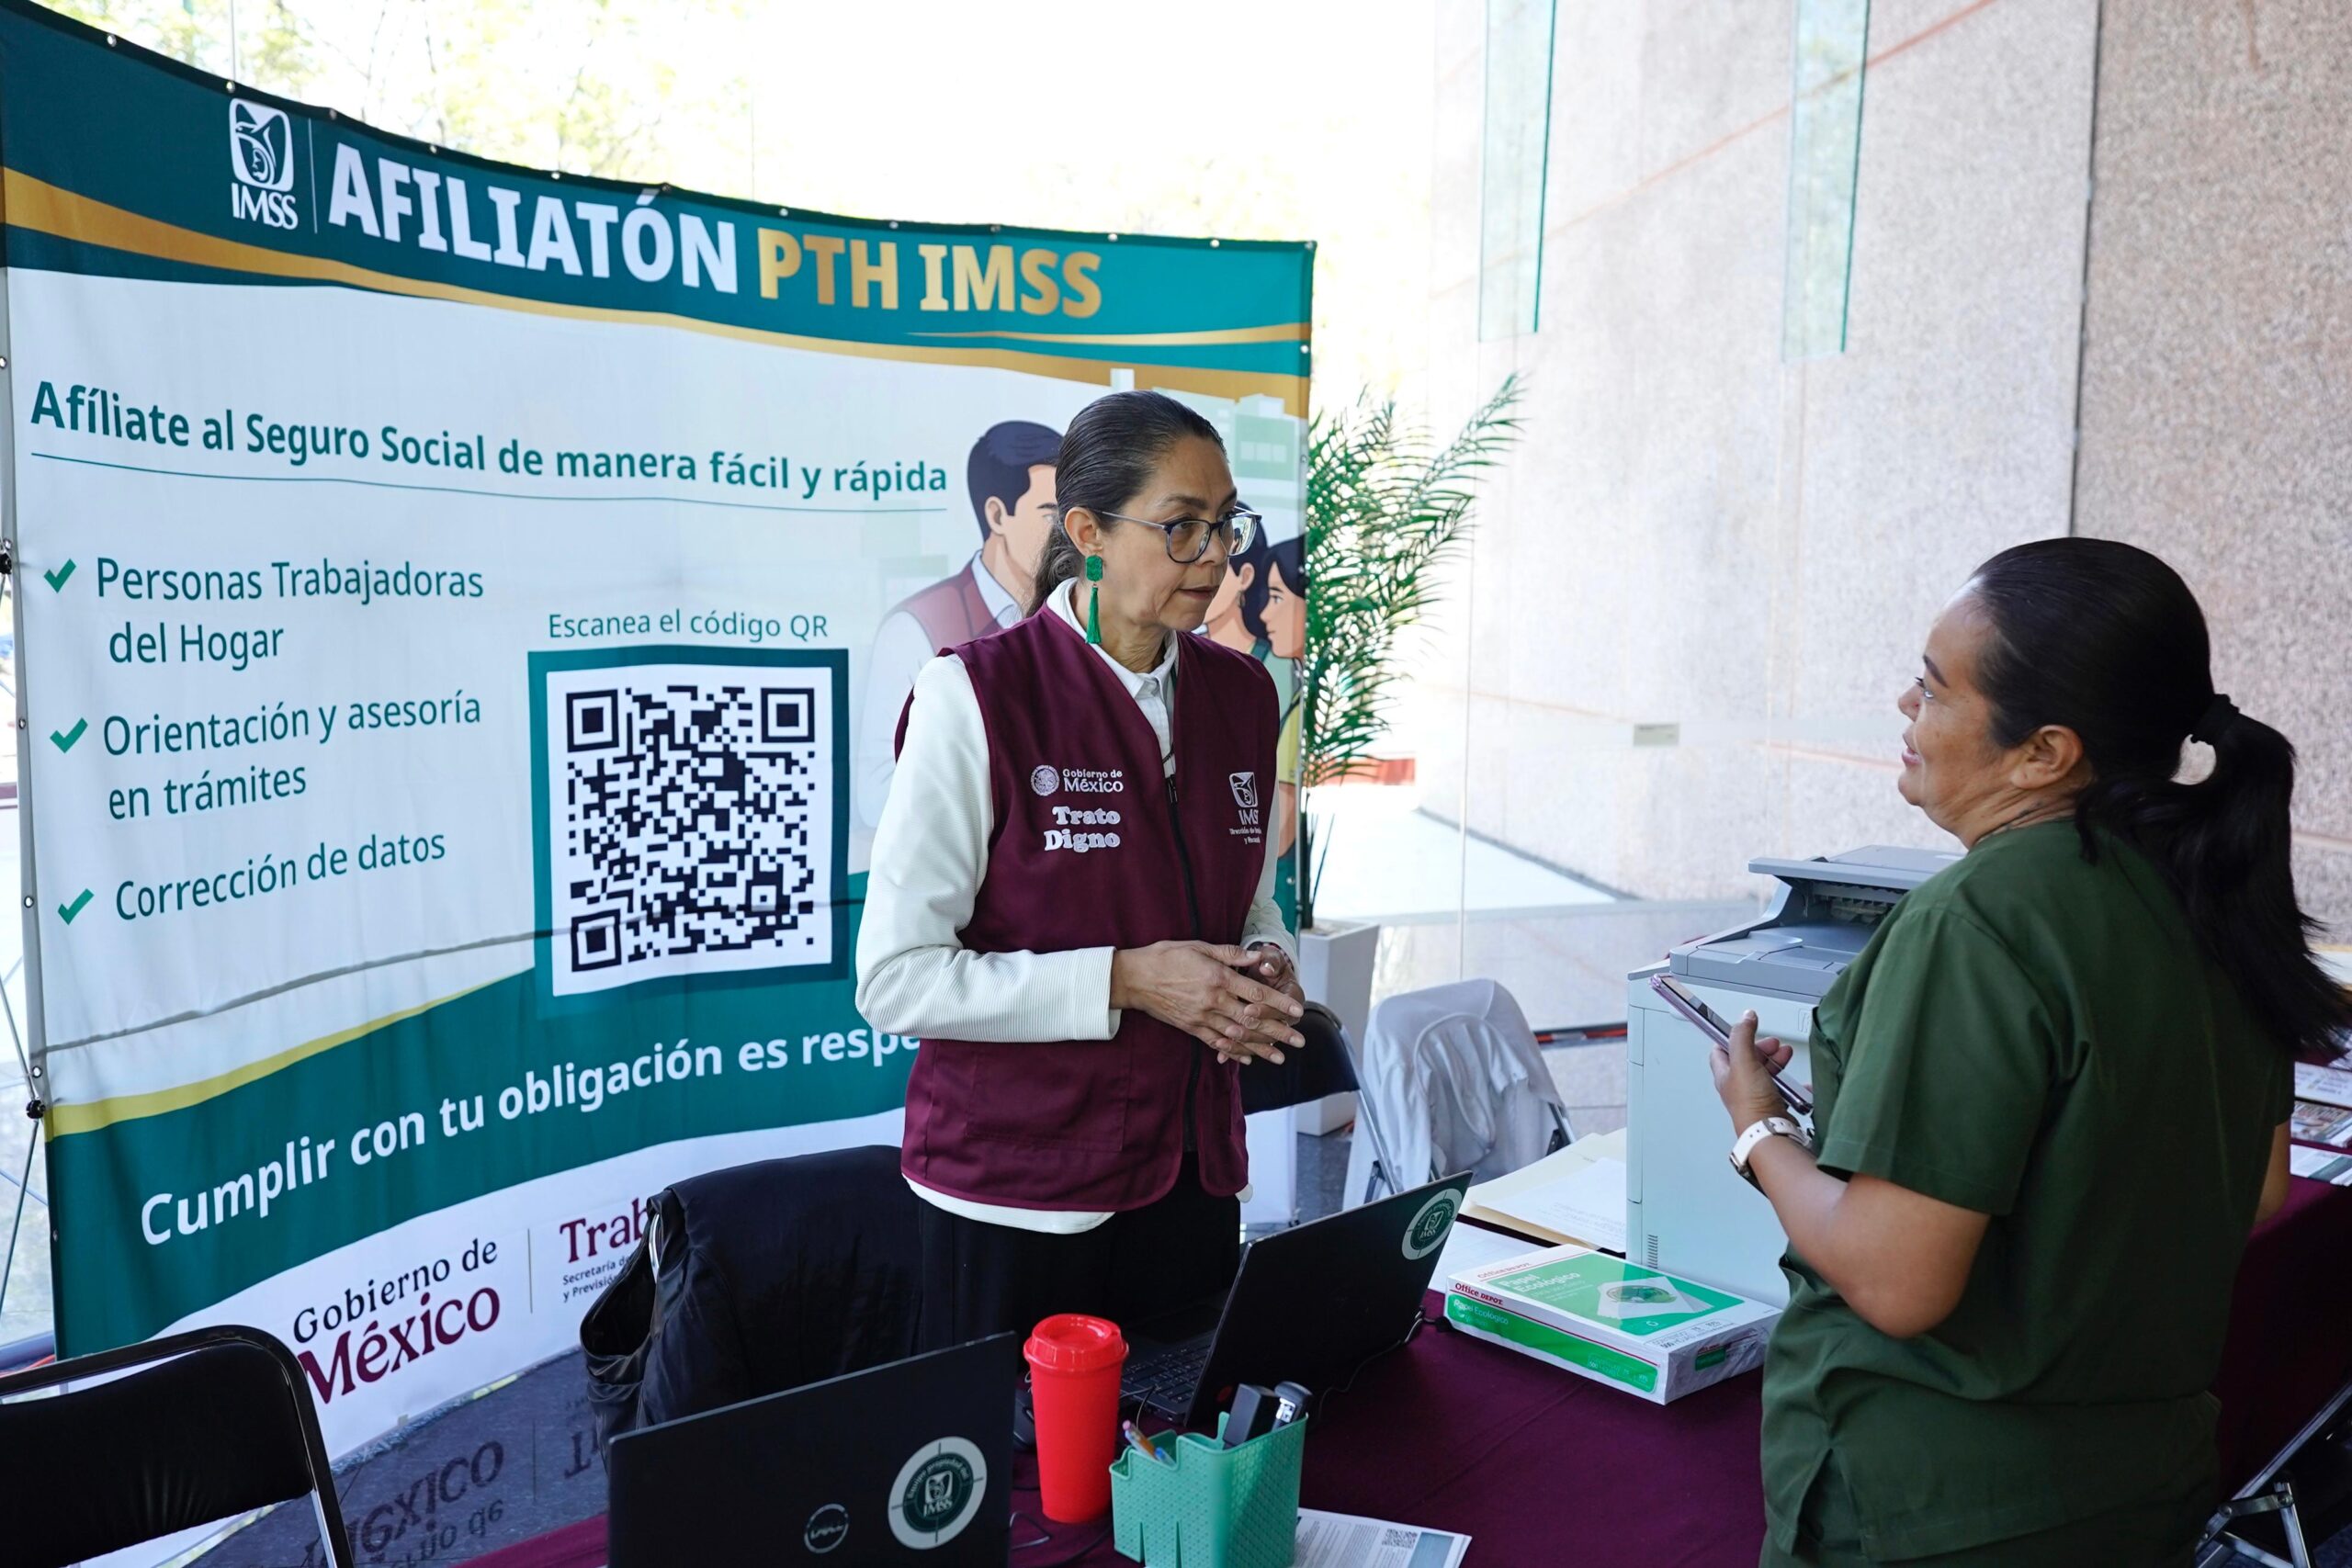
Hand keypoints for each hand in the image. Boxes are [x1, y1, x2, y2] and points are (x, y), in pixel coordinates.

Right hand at [1111, 942, 1306, 1064]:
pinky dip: (1233, 1052)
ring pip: (1237, 1036)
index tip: (1297, 1011)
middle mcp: (1213, 1001)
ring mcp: (1202, 1017)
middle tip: (1299, 1041)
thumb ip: (1231, 954)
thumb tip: (1258, 955)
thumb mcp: (1200, 947)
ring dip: (1261, 1048)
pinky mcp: (1191, 1028)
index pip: (1256, 994)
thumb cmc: (1167, 957)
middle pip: (1252, 1020)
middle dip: (1278, 1031)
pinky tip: (1248, 1059)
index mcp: (1218, 978)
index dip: (1279, 1003)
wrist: (1135, 978)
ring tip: (1280, 1057)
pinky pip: (1216, 1043)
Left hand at [1709, 1010, 1793, 1133]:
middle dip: (1762, 1048)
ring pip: (1765, 1073)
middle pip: (1747, 1060)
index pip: (1721, 1051)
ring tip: (1786, 1055)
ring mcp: (1755, 1097)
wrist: (1770, 1132)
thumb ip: (1743, 1037)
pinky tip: (1798, 1082)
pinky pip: (1782, 1090)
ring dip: (1776, 1062)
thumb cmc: (1752, 1103)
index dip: (1733, 1037)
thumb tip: (1745, 1016)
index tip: (1747, 1028)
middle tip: (1774, 1043)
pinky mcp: (1772, 1106)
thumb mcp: (1744, 1062)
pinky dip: (1791, 1083)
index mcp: (1725, 1075)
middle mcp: (1738, 1087)